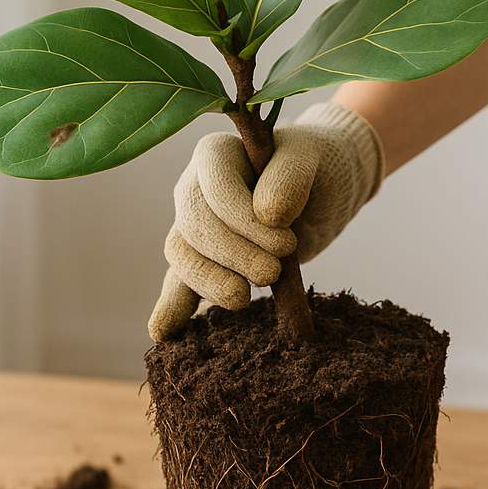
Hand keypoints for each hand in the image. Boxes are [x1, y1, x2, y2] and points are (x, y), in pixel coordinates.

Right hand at [148, 103, 383, 340]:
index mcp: (215, 155)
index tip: (286, 241)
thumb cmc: (316, 166)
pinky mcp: (207, 262)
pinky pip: (179, 284)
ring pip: (183, 256)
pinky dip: (172, 308)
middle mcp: (194, 188)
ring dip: (209, 282)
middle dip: (232, 254)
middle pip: (194, 226)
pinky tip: (163, 333)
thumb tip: (268, 214)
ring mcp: (195, 227)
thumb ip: (290, 177)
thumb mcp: (310, 159)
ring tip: (243, 300)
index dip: (243, 219)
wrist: (324, 187)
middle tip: (272, 273)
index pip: (212, 188)